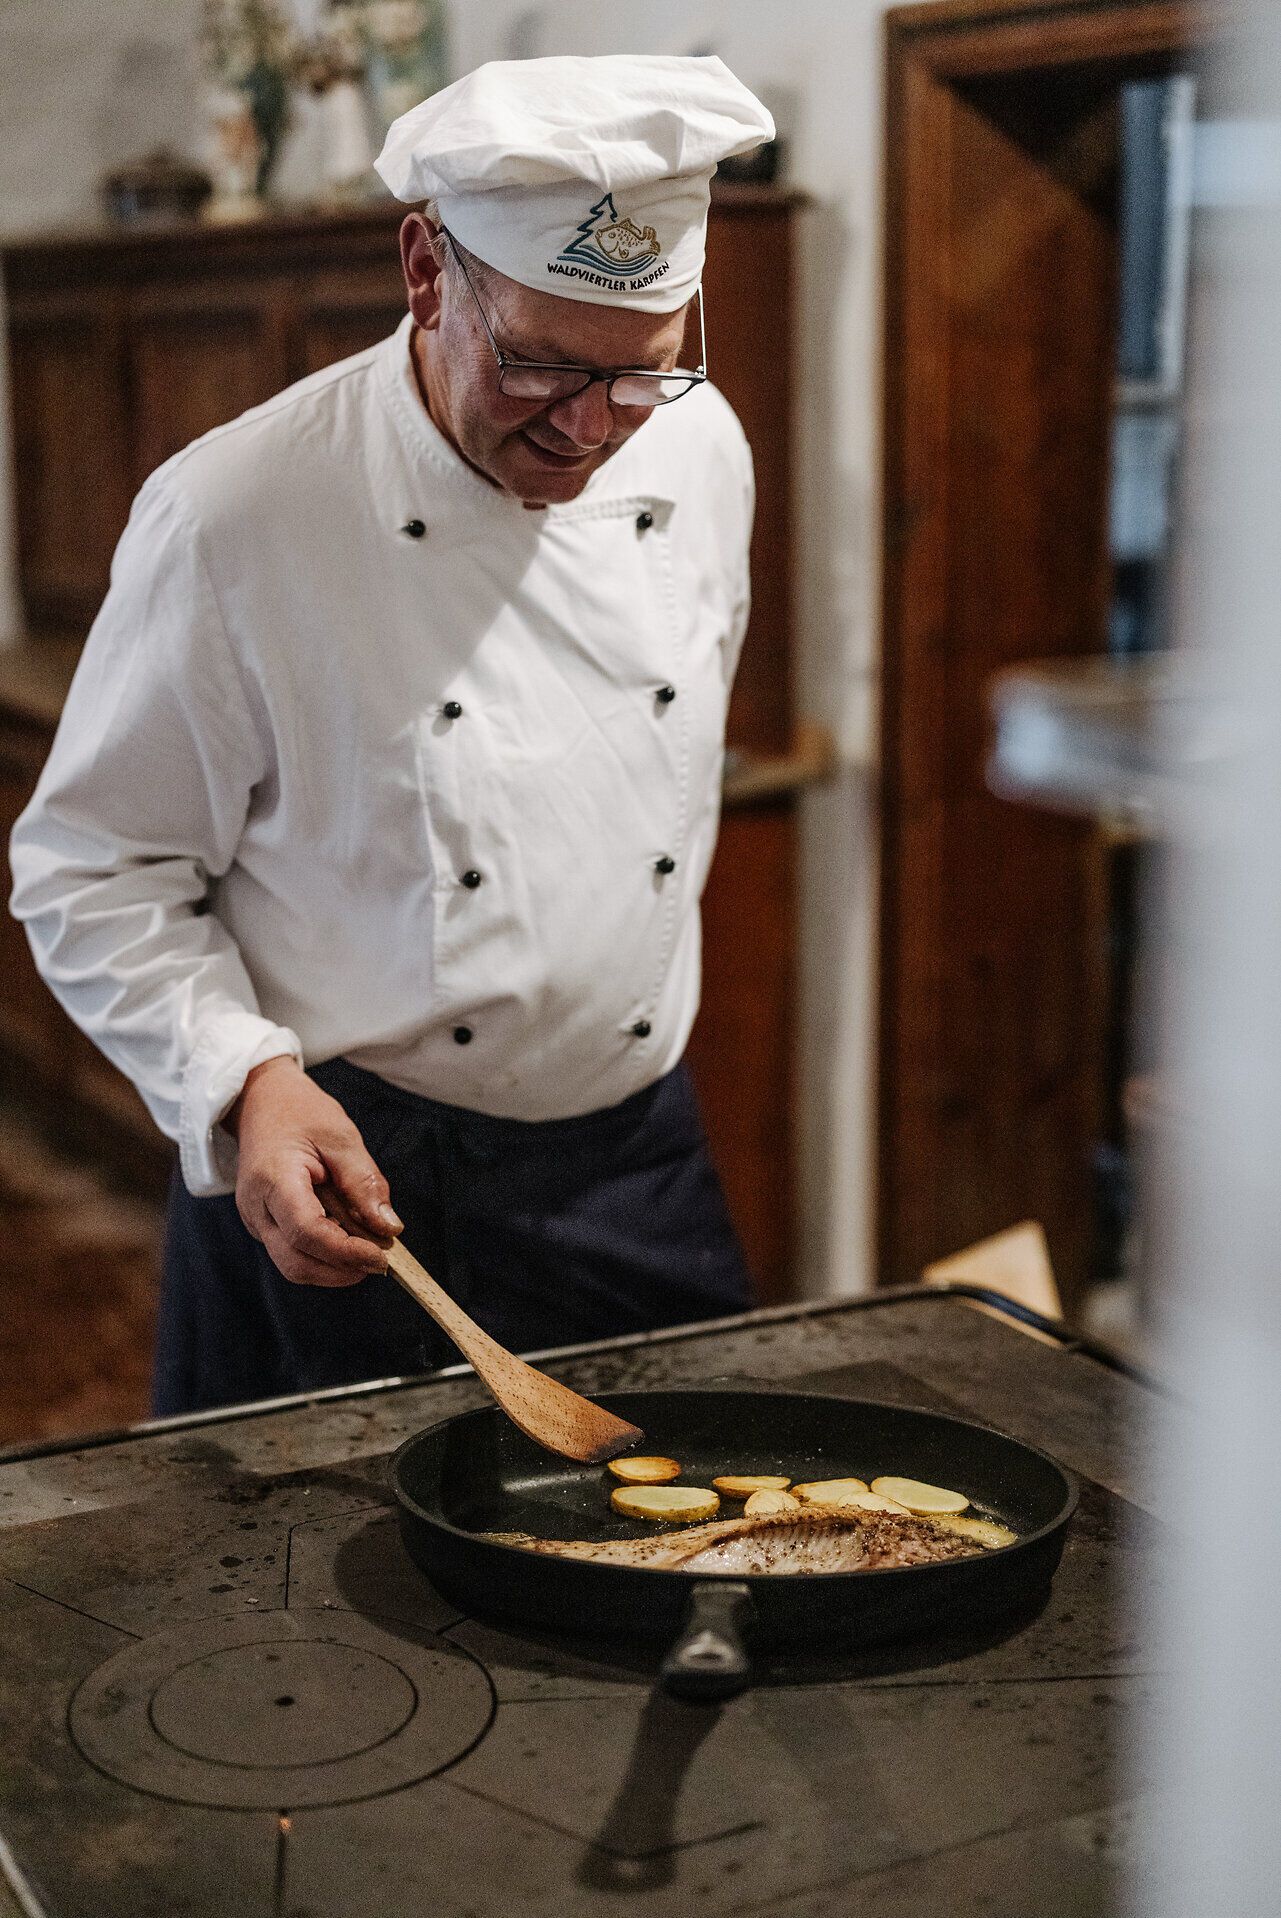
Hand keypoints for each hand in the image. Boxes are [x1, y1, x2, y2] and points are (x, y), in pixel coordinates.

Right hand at [226, 1056, 402, 1286]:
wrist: (260, 1101)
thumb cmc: (300, 1112)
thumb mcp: (341, 1137)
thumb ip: (364, 1183)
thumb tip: (389, 1228)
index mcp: (273, 1179)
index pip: (307, 1232)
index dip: (346, 1252)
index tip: (381, 1256)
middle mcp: (256, 1208)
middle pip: (296, 1263)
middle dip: (341, 1270)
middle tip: (380, 1259)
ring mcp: (255, 1220)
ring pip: (294, 1265)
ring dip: (334, 1266)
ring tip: (365, 1244)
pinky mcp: (264, 1225)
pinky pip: (293, 1252)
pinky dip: (324, 1254)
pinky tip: (346, 1235)